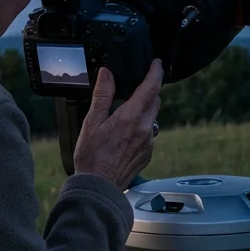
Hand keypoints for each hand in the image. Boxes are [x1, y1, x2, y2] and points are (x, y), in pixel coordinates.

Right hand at [72, 59, 163, 188]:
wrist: (99, 187)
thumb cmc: (92, 156)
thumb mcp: (92, 122)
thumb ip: (102, 95)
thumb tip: (107, 73)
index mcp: (130, 117)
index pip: (151, 88)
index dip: (156, 72)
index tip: (157, 63)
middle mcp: (144, 128)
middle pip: (155, 101)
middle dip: (149, 91)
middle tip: (137, 87)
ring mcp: (148, 143)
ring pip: (152, 118)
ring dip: (145, 110)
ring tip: (127, 113)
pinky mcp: (148, 154)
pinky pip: (149, 134)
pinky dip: (142, 128)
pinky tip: (126, 134)